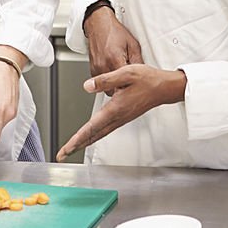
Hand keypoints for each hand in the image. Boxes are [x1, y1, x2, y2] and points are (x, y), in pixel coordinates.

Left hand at [55, 64, 185, 160]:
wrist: (165, 87)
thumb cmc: (148, 80)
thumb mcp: (125, 73)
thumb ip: (105, 80)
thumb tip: (87, 86)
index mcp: (115, 109)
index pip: (90, 128)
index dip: (76, 140)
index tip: (65, 150)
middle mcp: (117, 117)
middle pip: (92, 136)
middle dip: (76, 146)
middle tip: (62, 154)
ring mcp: (121, 119)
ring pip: (99, 134)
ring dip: (84, 141)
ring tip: (72, 146)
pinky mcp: (124, 117)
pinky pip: (105, 130)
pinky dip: (95, 135)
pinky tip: (91, 134)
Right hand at [83, 7, 143, 85]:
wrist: (99, 25)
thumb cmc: (115, 32)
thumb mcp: (132, 44)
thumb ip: (138, 61)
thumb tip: (144, 73)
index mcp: (115, 59)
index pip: (124, 82)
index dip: (132, 87)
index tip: (136, 87)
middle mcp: (104, 65)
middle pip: (115, 89)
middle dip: (123, 89)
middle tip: (130, 85)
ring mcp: (97, 68)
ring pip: (107, 88)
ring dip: (115, 86)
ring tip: (122, 79)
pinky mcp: (92, 69)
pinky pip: (101, 83)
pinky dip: (109, 82)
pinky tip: (115, 74)